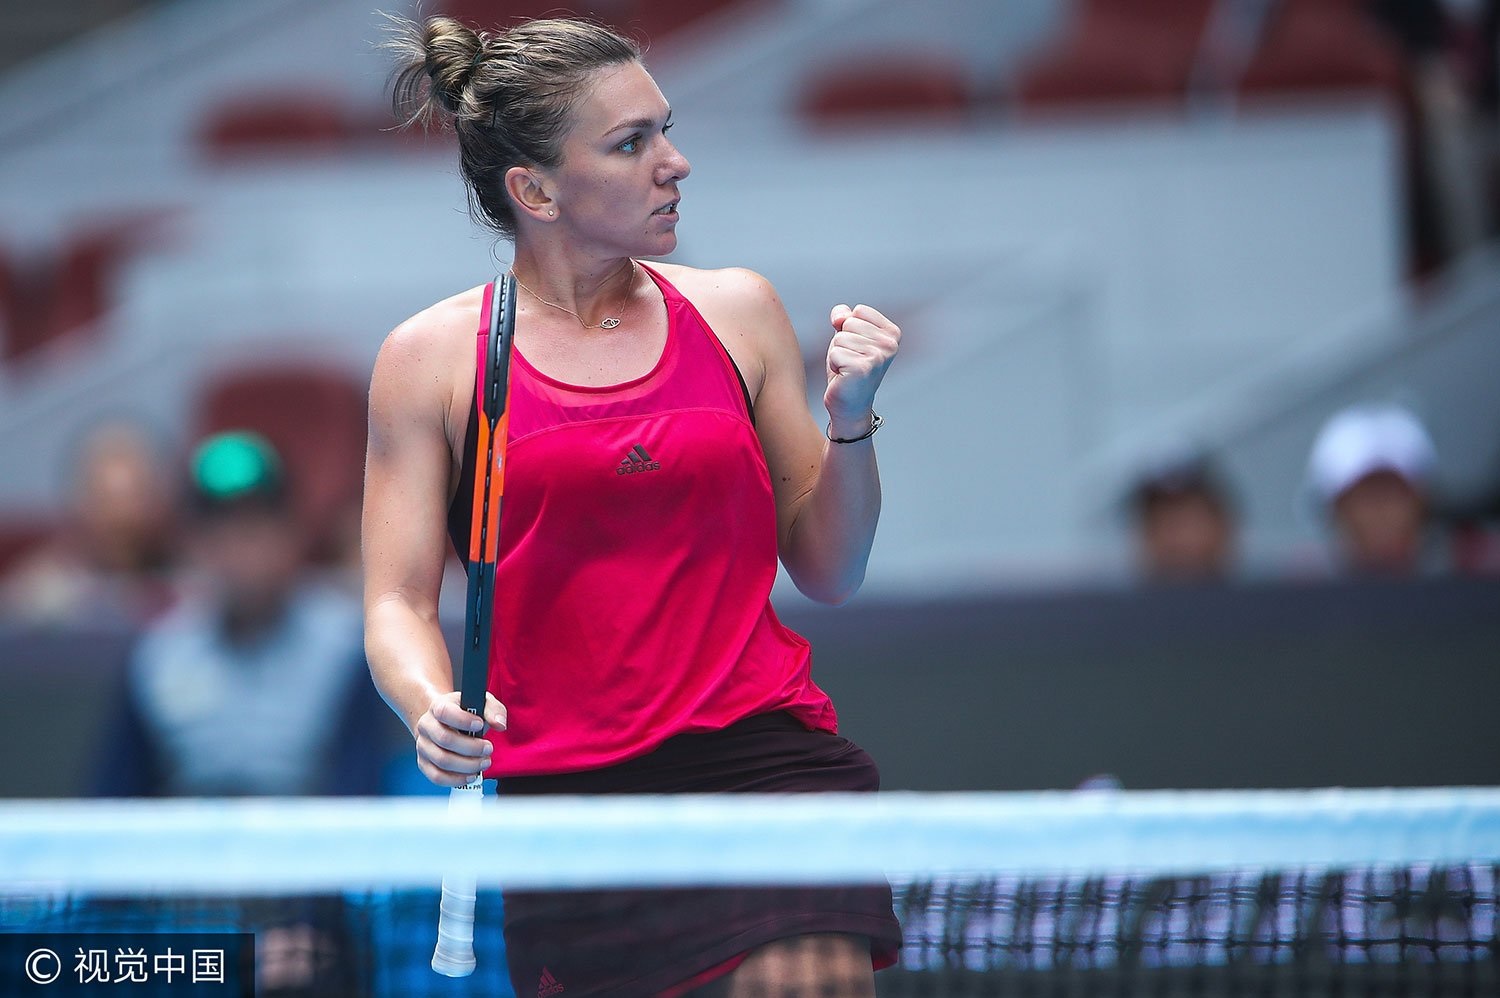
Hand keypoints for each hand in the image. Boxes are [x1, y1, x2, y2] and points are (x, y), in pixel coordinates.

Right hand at [413, 691, 506, 787]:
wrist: (446, 722)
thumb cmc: (465, 713)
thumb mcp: (481, 703)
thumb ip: (493, 710)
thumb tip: (499, 724)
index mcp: (438, 707)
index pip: (444, 712)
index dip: (463, 720)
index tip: (480, 725)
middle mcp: (426, 726)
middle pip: (445, 740)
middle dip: (471, 747)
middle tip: (488, 749)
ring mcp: (423, 746)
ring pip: (442, 760)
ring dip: (467, 765)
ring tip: (484, 762)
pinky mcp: (424, 763)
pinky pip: (437, 777)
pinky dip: (456, 779)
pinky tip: (471, 775)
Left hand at [824, 303, 899, 435]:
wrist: (850, 404)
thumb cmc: (848, 368)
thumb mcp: (847, 336)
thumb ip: (844, 317)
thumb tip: (840, 316)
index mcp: (892, 333)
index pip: (859, 310)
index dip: (849, 328)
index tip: (856, 348)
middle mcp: (890, 344)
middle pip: (848, 323)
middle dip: (842, 342)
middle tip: (850, 361)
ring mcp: (878, 356)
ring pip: (839, 338)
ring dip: (837, 354)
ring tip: (847, 369)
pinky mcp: (863, 368)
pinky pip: (835, 353)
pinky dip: (834, 365)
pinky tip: (844, 376)